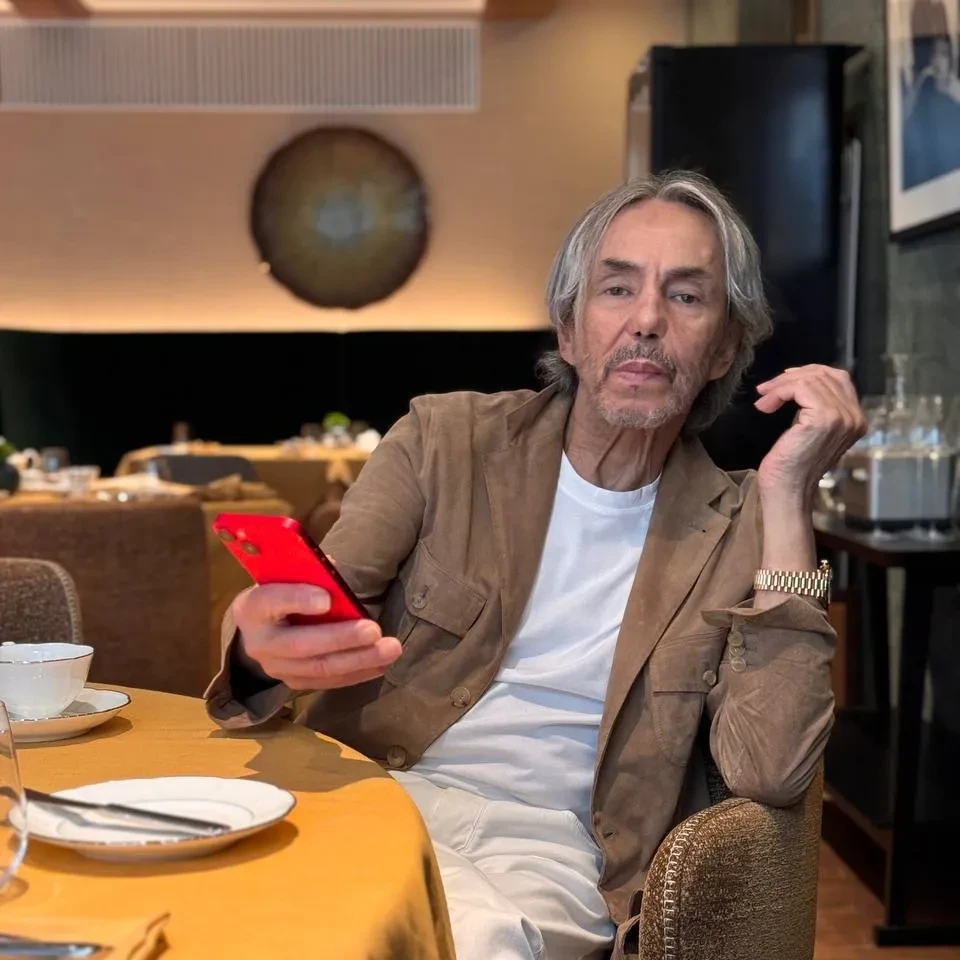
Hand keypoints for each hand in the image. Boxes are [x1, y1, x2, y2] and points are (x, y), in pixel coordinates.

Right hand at [232, 584, 402, 690]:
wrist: (259, 629)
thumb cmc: (280, 592)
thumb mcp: (284, 577)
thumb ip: (306, 572)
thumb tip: (333, 566)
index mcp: (251, 606)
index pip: (270, 601)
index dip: (298, 599)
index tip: (327, 598)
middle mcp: (259, 642)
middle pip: (301, 644)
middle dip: (341, 639)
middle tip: (374, 631)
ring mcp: (275, 667)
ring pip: (319, 668)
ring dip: (358, 660)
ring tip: (389, 650)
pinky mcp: (293, 682)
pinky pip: (327, 681)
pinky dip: (357, 674)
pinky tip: (381, 665)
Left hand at [755, 364, 865, 507]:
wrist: (787, 490)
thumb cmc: (791, 465)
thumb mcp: (810, 430)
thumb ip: (816, 407)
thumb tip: (799, 379)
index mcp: (856, 419)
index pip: (838, 378)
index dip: (808, 373)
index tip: (781, 381)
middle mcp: (855, 417)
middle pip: (825, 374)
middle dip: (791, 377)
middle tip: (766, 389)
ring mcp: (842, 417)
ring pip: (810, 379)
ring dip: (780, 385)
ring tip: (764, 400)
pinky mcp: (824, 419)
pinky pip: (800, 388)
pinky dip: (779, 391)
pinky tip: (766, 405)